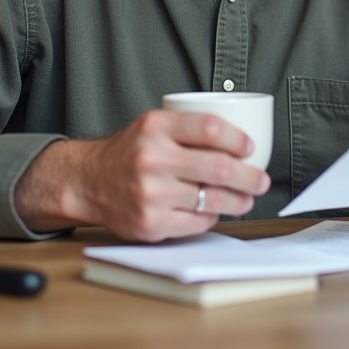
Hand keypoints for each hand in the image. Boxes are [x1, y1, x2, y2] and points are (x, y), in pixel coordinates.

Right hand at [15, 110, 270, 240]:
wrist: (88, 181)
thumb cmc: (129, 152)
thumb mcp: (153, 125)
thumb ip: (188, 128)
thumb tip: (240, 143)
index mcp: (155, 127)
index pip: (210, 128)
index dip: (238, 139)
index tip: (250, 148)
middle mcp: (152, 158)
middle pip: (218, 167)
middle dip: (249, 176)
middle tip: (260, 179)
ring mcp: (150, 193)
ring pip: (212, 199)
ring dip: (238, 200)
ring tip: (246, 198)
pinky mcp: (150, 223)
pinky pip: (197, 222)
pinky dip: (212, 216)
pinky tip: (214, 211)